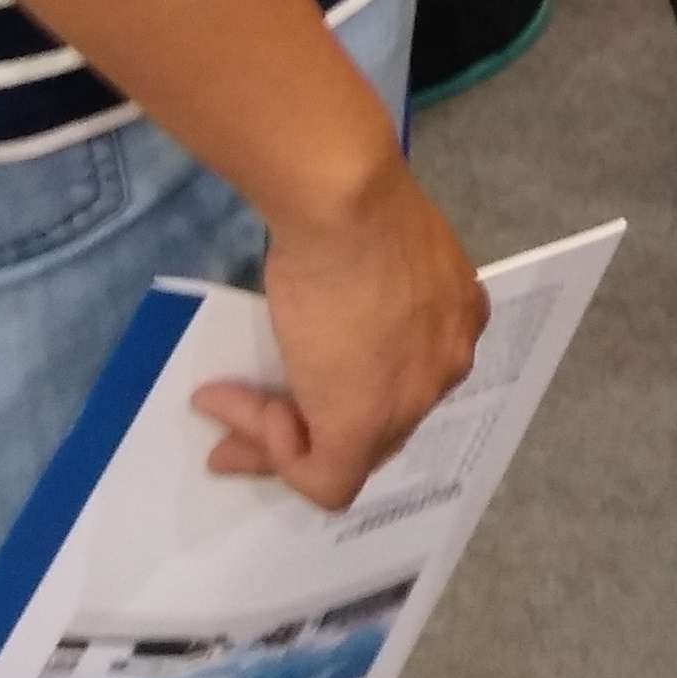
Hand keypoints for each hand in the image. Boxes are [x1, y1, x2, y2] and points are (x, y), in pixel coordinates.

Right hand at [192, 156, 487, 510]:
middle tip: (247, 418)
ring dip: (278, 438)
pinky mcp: (361, 426)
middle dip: (311, 423)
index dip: (344, 381)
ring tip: (221, 414)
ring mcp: (410, 401)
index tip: (295, 371)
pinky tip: (243, 408)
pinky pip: (321, 473)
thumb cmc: (350, 212)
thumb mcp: (366, 253)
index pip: (404, 375)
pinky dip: (274, 452)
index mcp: (455, 317)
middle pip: (379, 421)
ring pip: (347, 452)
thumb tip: (316, 321)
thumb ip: (360, 296)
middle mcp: (446, 364)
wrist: (343, 204)